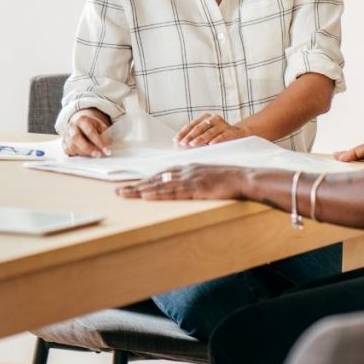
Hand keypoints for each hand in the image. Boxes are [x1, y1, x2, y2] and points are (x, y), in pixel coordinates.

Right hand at [62, 109, 112, 156]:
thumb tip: (107, 145)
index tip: (106, 150)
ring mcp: (66, 135)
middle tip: (98, 155)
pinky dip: (76, 154)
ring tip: (93, 155)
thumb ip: (104, 134)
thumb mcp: (100, 126)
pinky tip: (84, 155)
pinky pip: (68, 151)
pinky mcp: (64, 143)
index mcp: (82, 120)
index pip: (89, 131)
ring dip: (83, 153)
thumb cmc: (92, 126)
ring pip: (71, 146)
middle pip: (76, 138)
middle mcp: (72, 126)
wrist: (81, 124)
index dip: (98, 142)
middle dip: (88, 148)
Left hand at [116, 164, 248, 199]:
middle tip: (119, 191)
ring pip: (160, 185)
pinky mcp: (195, 188)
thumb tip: (184, 187)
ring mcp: (190, 179)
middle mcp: (186, 171)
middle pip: (156, 178)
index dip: (146, 181)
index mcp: (188, 168)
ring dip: (141, 190)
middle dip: (137, 185)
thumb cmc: (229, 180)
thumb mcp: (208, 177)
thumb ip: (195, 180)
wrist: (244, 178)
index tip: (132, 186)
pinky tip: (146, 196)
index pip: (162, 174)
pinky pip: (172, 192)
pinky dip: (158, 193)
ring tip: (125, 194)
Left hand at [175, 113, 249, 147]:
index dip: (183, 132)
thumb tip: (180, 143)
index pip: (192, 125)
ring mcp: (223, 124)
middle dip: (190, 136)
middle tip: (183, 143)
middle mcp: (214, 118)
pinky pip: (223, 136)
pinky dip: (217, 140)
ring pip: (210, 131)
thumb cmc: (217, 135)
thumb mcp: (206, 133)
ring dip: (200, 138)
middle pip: (199, 127)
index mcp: (205, 117)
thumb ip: (196, 136)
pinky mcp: (231, 131)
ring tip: (193, 144)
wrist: (239, 134)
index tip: (176, 140)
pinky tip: (211, 144)